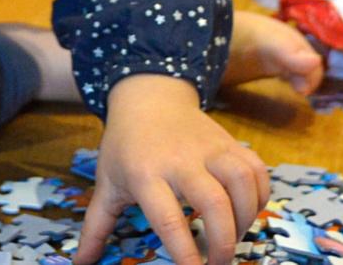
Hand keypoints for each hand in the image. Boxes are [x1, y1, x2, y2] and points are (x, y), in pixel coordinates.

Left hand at [76, 75, 267, 264]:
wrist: (149, 96)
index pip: (167, 218)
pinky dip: (261, 195)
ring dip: (246, 219)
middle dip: (223, 242)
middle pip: (213, 202)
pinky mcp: (230, 141)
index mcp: (145, 174)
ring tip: (234, 236)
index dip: (183, 251)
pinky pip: (257, 169)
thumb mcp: (107, 183)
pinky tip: (248, 212)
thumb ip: (96, 227)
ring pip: (242, 183)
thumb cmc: (125, 146)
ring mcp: (210, 148)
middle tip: (218, 263)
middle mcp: (180, 160)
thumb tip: (81, 262)